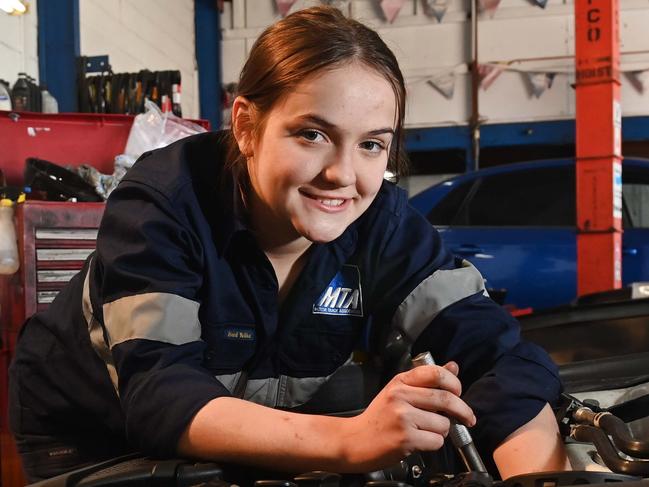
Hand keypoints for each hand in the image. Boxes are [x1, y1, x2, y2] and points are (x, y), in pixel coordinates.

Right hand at [338, 361, 475, 471]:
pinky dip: (434, 444)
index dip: (454, 382)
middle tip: (467, 417)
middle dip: (463, 410)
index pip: (436, 373)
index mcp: (400, 382)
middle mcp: (401, 396)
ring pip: (443, 423)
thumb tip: (453, 366)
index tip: (459, 392)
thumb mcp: (398, 391)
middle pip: (446, 399)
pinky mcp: (405, 438)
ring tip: (426, 432)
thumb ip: (426, 380)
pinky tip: (420, 442)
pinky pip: (436, 441)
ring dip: (442, 431)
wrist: (354, 440)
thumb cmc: (378, 418)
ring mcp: (402, 417)